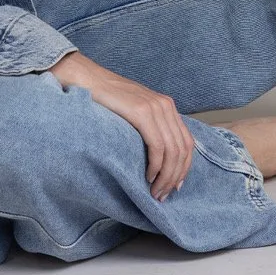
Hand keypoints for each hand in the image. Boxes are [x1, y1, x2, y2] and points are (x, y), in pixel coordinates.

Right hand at [49, 51, 193, 201]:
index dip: (184, 167)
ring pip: (172, 151)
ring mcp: (155, 108)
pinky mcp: (141, 112)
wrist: (87, 79)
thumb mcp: (134, 112)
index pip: (187, 142)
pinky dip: (156, 166)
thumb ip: (149, 126)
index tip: (175, 186)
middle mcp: (165, 105)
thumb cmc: (106, 99)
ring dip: (166, 176)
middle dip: (175, 177)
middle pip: (182, 149)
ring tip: (155, 191)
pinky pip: (157, 146)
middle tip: (163, 195)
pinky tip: (148, 176)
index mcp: (167, 106)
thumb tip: (158, 156)